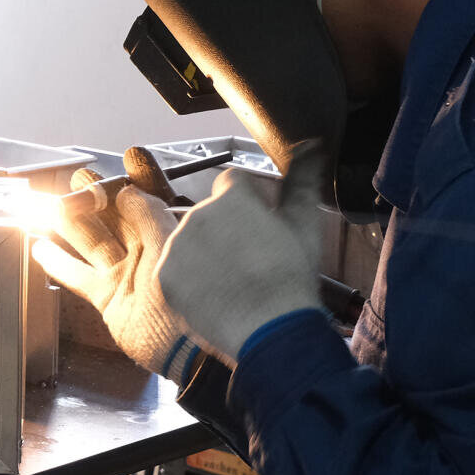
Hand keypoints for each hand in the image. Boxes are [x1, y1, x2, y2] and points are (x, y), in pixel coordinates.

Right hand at [30, 168, 204, 382]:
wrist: (189, 348)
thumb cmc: (193, 298)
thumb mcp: (173, 245)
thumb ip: (149, 215)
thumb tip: (129, 191)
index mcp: (170, 237)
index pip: (149, 200)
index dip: (138, 179)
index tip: (129, 159)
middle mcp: (147, 254)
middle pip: (115, 217)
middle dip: (96, 196)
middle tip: (79, 179)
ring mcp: (126, 275)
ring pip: (92, 240)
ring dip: (71, 221)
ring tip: (52, 203)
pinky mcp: (108, 297)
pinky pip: (77, 275)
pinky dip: (57, 262)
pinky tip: (40, 248)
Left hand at [156, 143, 327, 358]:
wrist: (271, 328)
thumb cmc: (292, 277)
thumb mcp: (304, 225)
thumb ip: (302, 182)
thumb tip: (310, 147)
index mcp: (231, 196)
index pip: (233, 184)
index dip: (250, 205)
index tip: (260, 228)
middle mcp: (197, 214)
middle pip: (209, 213)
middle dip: (226, 230)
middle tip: (250, 260)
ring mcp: (177, 246)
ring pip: (190, 241)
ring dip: (206, 255)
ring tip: (234, 281)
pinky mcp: (164, 276)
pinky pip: (175, 270)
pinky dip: (191, 281)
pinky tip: (216, 294)